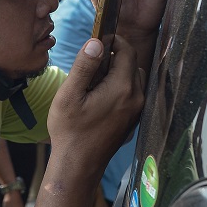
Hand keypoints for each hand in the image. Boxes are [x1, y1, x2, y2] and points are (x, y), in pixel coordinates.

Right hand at [48, 36, 145, 175]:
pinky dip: (120, 89)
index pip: (127, 50)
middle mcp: (136, 97)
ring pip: (134, 79)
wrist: (78, 165)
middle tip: (90, 67)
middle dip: (114, 58)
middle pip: (132, 64)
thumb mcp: (70, 95)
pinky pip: (132, 95)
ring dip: (118, 74)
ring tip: (94, 84)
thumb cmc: (70, 131)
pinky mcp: (133, 120)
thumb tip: (96, 41)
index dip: (113, 41)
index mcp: (122, 87)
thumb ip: (84, 66)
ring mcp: (137, 111)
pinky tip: (100, 101)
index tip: (97, 42)